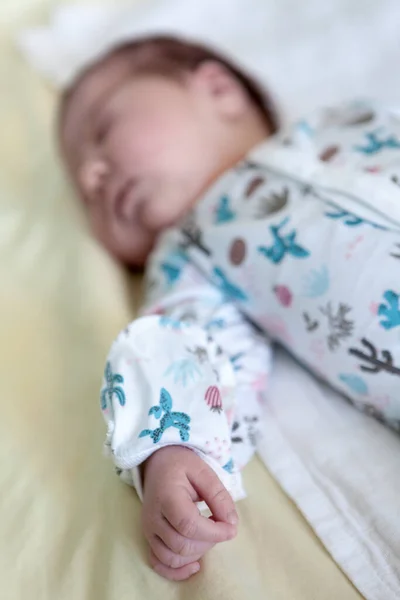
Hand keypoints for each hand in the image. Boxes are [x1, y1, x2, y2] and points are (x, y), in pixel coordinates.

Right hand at [142, 445, 237, 580]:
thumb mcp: (203, 471)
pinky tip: (195, 565)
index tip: (231, 528)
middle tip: (220, 524)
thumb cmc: (181, 465)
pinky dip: (176, 570)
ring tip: (208, 535)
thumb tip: (232, 523)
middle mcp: (153, 517)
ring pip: (172, 557)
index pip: (189, 525)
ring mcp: (148, 529)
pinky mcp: (148, 537)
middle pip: (182, 545)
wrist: (158, 462)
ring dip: (197, 553)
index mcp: (166, 496)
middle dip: (208, 541)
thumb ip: (218, 496)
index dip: (214, 532)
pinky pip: (158, 563)